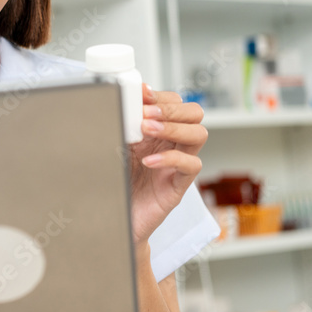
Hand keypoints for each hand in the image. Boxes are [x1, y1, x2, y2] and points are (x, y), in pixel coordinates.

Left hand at [129, 85, 206, 244]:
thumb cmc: (115, 181)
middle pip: (194, 113)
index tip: (142, 93)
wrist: (112, 218)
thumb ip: (121, 124)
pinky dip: (171, 159)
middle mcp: (172, 144)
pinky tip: (149, 161)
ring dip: (174, 127)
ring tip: (148, 129)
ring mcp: (178, 164)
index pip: (175, 102)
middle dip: (171, 108)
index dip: (161, 96)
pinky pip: (191, 166)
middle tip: (147, 113)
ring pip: (199, 134)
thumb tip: (120, 99)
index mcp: (158, 131)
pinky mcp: (178, 185)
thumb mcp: (116, 146)